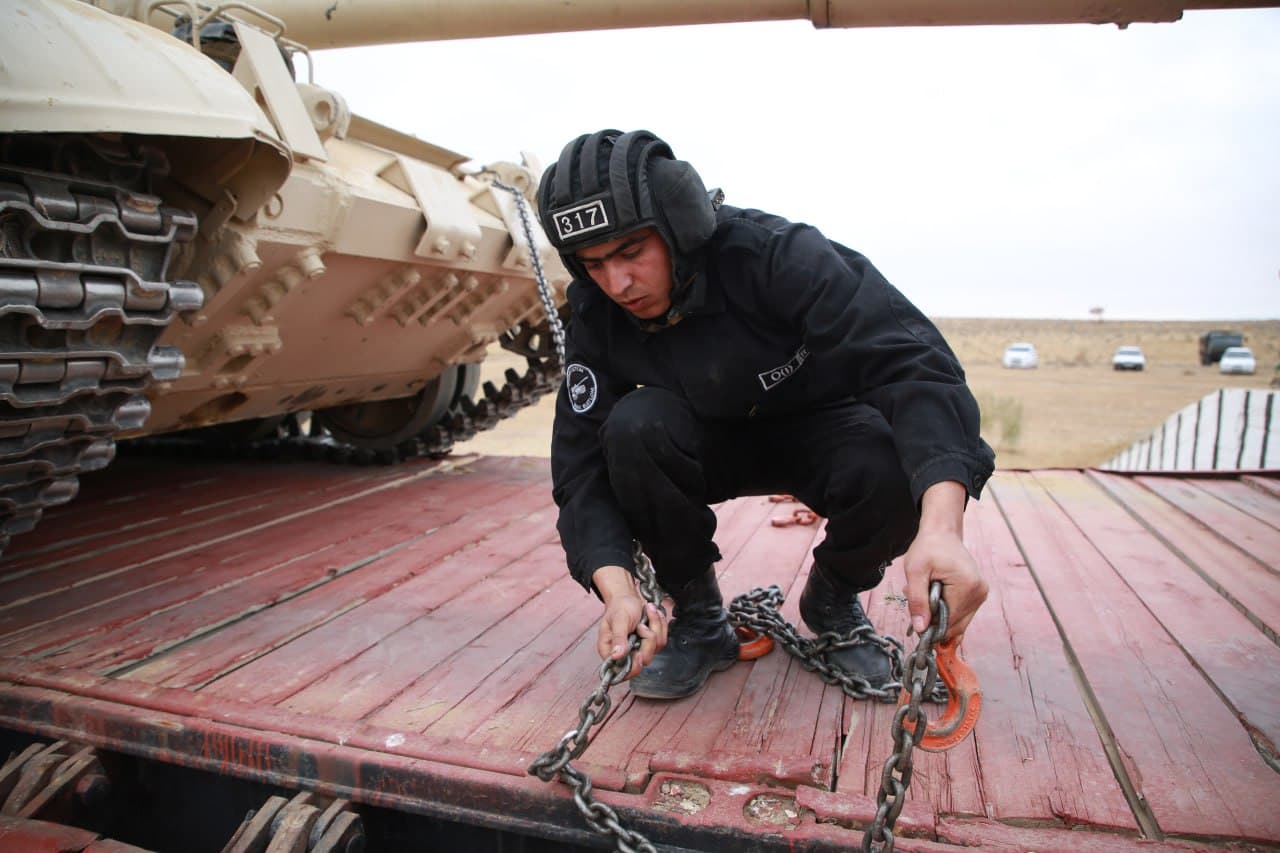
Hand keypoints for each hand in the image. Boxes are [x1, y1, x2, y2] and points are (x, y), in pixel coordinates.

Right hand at [592, 565, 668, 678]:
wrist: (628, 596)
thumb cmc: (619, 607)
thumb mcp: (617, 620)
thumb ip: (618, 638)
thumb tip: (616, 655)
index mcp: (610, 651)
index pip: (621, 671)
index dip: (633, 667)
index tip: (638, 654)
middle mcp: (624, 653)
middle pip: (643, 660)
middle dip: (648, 640)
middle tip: (642, 625)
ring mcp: (638, 648)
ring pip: (655, 648)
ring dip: (655, 627)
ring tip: (647, 612)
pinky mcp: (650, 643)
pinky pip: (662, 639)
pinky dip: (660, 624)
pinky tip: (652, 614)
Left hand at [902, 481, 987, 641]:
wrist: (942, 534)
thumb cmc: (928, 548)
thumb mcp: (915, 572)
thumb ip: (917, 601)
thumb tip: (920, 629)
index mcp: (968, 587)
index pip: (949, 623)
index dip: (930, 625)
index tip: (915, 616)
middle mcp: (980, 593)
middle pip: (955, 625)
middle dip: (934, 619)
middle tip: (919, 601)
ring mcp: (981, 594)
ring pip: (958, 622)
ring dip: (939, 615)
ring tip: (928, 594)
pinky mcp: (978, 595)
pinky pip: (961, 614)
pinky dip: (946, 611)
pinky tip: (937, 596)